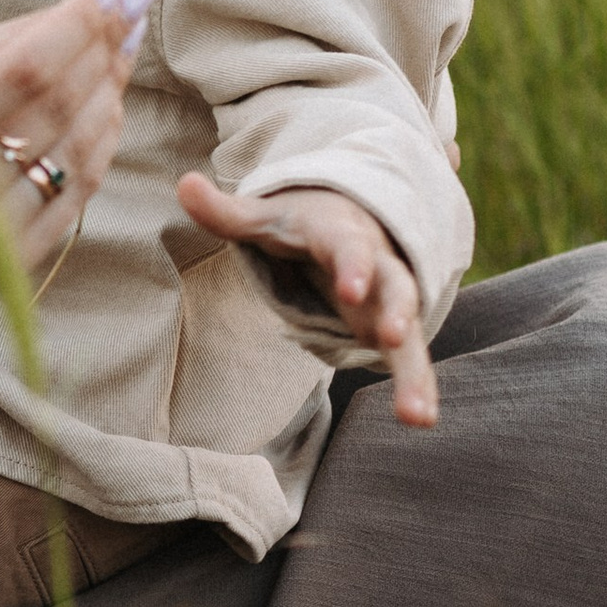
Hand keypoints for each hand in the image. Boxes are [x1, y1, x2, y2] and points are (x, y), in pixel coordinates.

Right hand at [0, 0, 151, 317]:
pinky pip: (77, 194)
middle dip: (105, 45)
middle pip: (57, 107)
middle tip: (133, 0)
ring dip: (110, 89)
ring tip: (124, 43)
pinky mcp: (8, 268)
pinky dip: (100, 142)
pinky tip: (108, 101)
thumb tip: (75, 9)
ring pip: (78, 150)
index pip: (23, 71)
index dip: (78, 24)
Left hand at [177, 174, 439, 428]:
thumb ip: (226, 212)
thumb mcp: (264, 217)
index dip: (352, 266)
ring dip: (414, 371)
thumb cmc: (301, 223)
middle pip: (395, 287)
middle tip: (395, 337)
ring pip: (409, 332)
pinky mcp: (395, 328)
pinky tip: (422, 421)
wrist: (352, 217)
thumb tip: (185, 185)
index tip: (351, 290)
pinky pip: (409, 358)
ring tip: (418, 416)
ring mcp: (390, 299)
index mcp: (342, 235)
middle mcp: (378, 266)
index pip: (348, 247)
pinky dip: (417, 387)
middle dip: (398, 312)